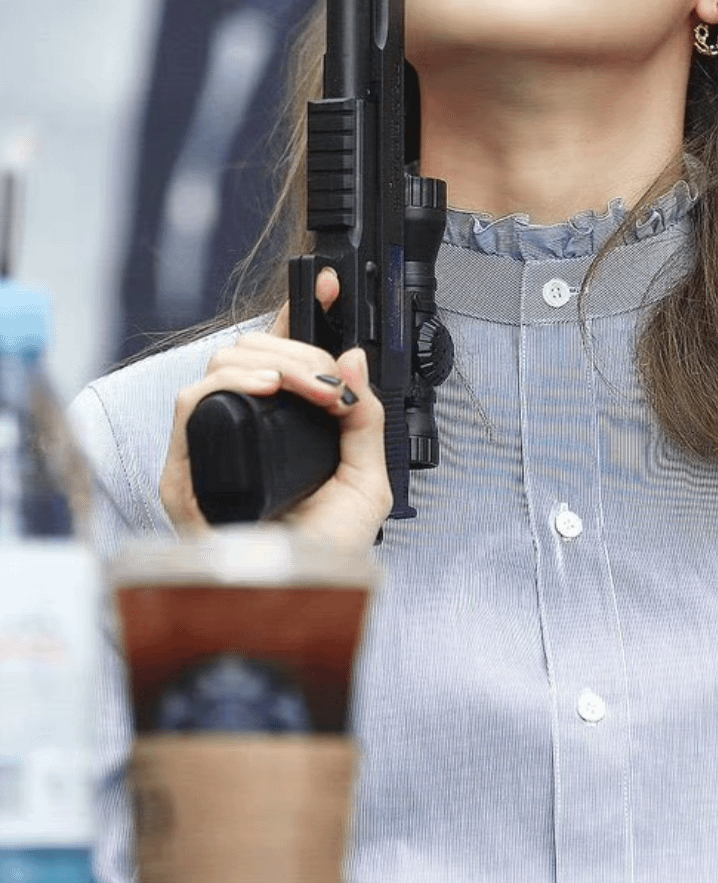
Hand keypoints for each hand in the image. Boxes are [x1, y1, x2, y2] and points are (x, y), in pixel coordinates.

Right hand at [160, 269, 390, 549]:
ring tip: (299, 383)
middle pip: (251, 354)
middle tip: (326, 377)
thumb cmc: (329, 553)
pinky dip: (226, 385)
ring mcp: (211, 451)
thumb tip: (353, 357)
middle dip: (295, 349)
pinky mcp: (184, 473)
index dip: (301, 313)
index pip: (283, 357)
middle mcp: (245, 433)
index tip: (327, 283)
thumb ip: (364, 417)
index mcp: (284, 430)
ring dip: (267, 361)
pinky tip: (264, 389)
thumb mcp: (368, 479)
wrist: (304, 599)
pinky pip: (190, 406)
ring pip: (220, 368)